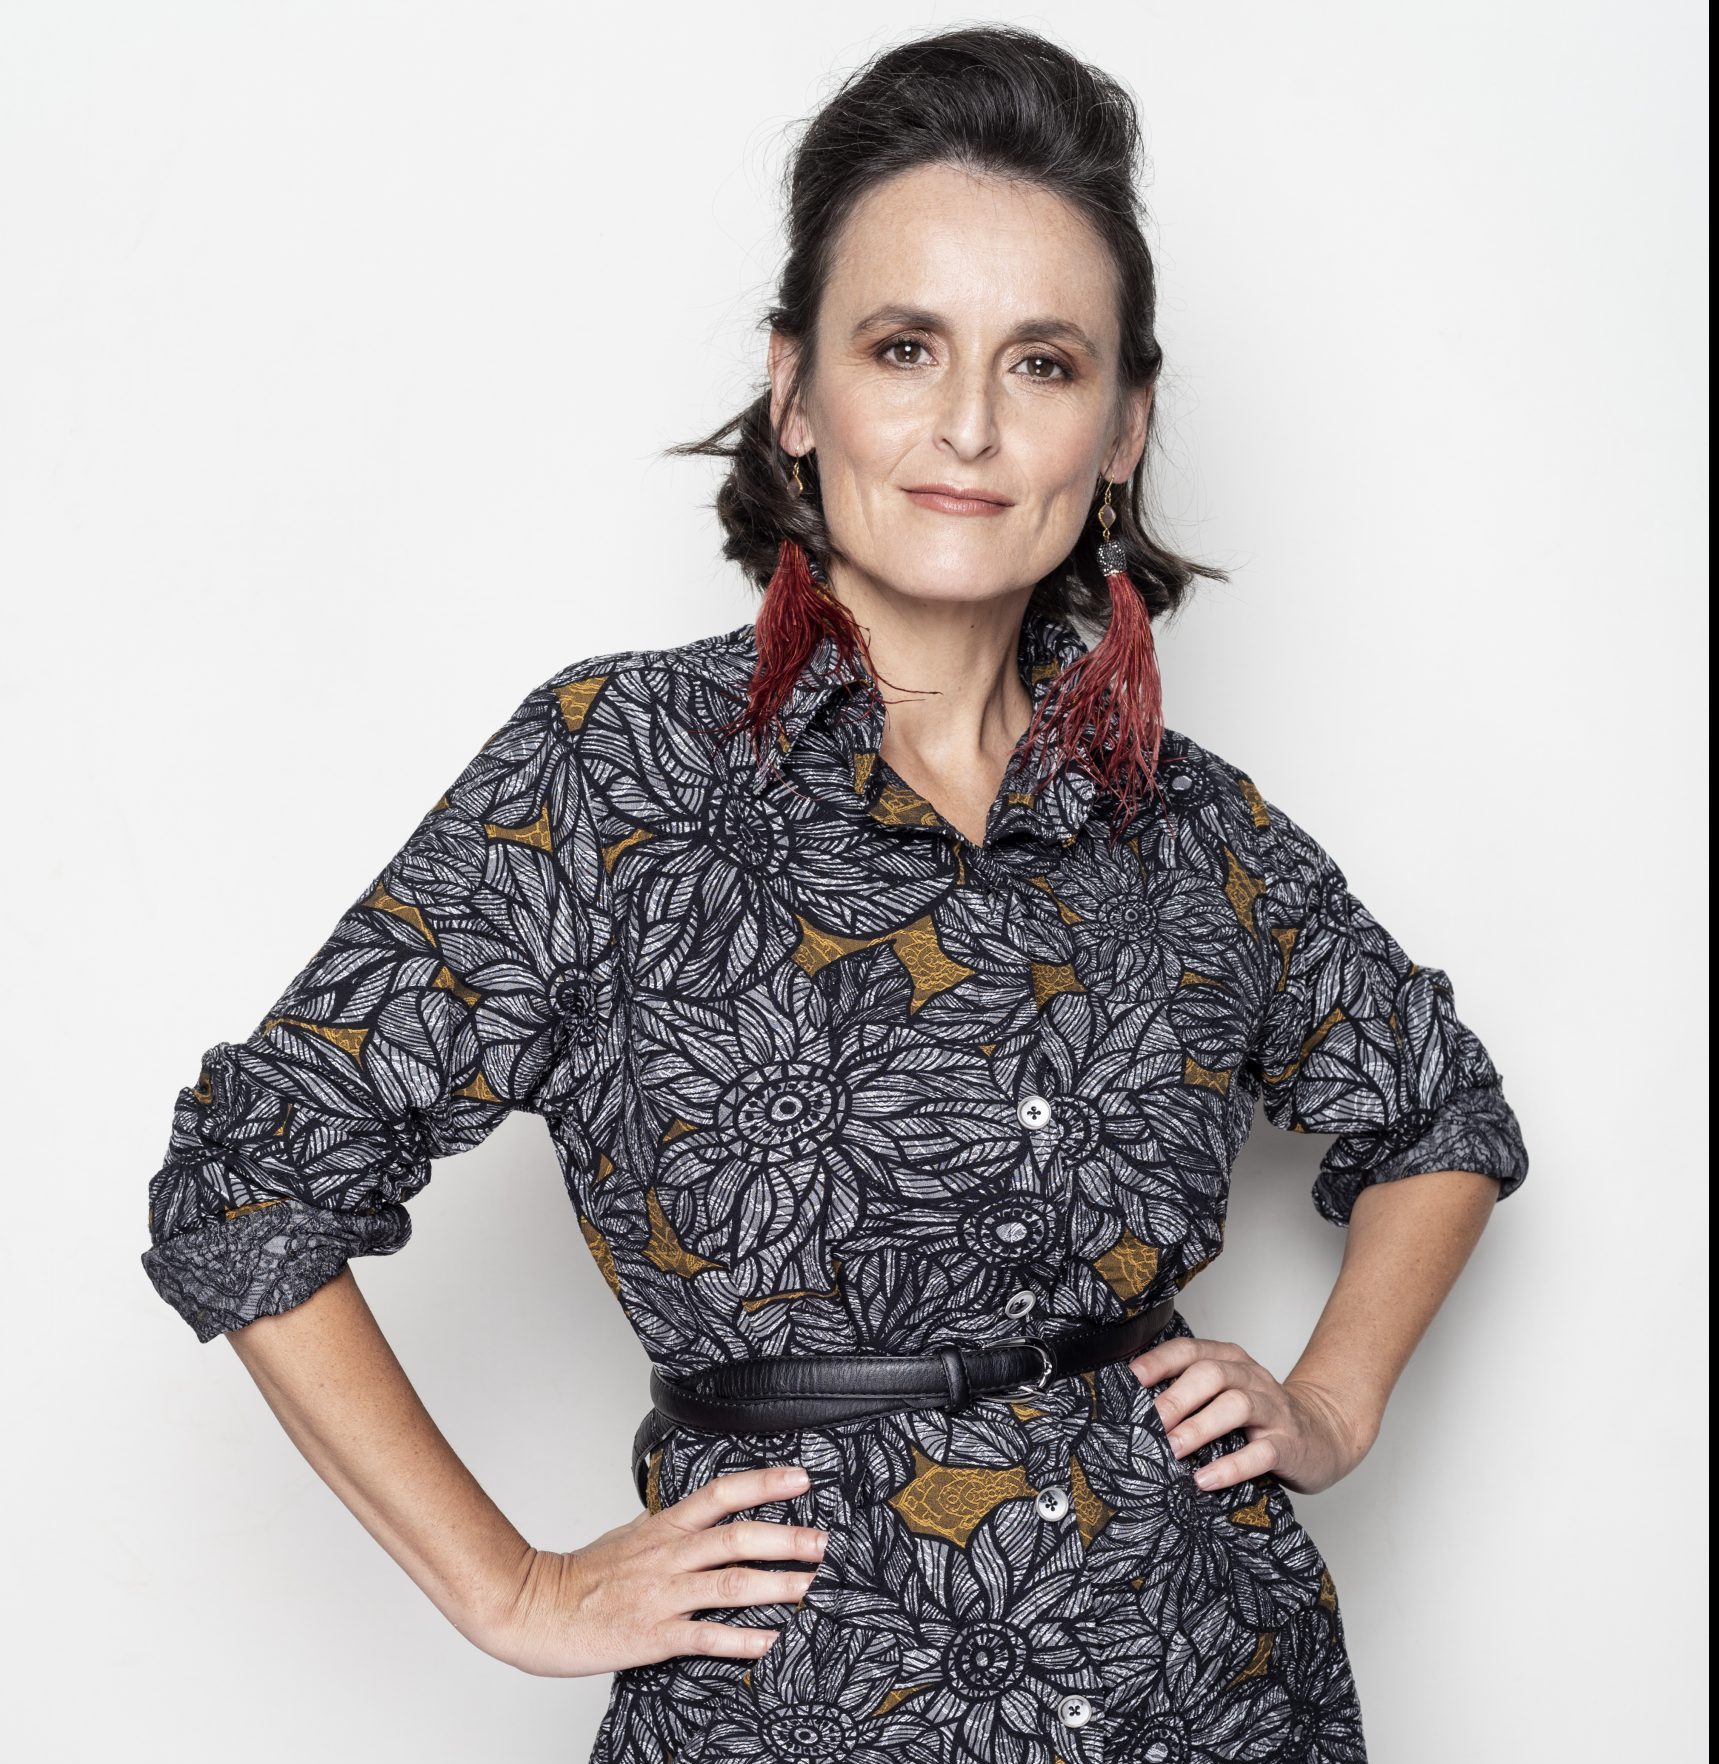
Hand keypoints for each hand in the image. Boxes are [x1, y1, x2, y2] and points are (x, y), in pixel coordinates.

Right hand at [470, 1463, 828, 1676]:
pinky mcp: (655, 1635)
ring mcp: (664, 1595)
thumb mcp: (626, 1534)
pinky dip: (743, 1640)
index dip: (764, 1484)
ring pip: (730, 1583)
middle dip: (786, 1538)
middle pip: (737, 1537)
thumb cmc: (580, 1575)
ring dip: (777, 1585)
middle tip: (823, 1542)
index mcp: (664, 1528)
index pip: (721, 1494)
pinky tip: (772, 1643)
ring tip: (813, 1588)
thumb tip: (692, 1511)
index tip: (801, 1479)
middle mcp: (669, 1556)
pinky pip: (708, 1635)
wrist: (535, 1609)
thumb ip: (664, 1524)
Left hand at [1127, 1337, 1378, 1495]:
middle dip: (1174, 1398)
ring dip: (1198, 1428)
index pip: (1190, 1350)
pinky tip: (1205, 1479)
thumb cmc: (1261, 1416)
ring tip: (1171, 1450)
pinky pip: (1260, 1452)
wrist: (1324, 1432)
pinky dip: (1231, 1466)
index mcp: (1229, 1361)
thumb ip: (1188, 1393)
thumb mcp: (1225, 1393)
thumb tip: (1131, 1408)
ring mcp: (1272, 1410)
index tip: (1128, 1380)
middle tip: (1146, 1424)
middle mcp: (1250, 1379)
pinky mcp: (1288, 1445)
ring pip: (1235, 1406)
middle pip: (1210, 1374)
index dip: (1158, 1362)